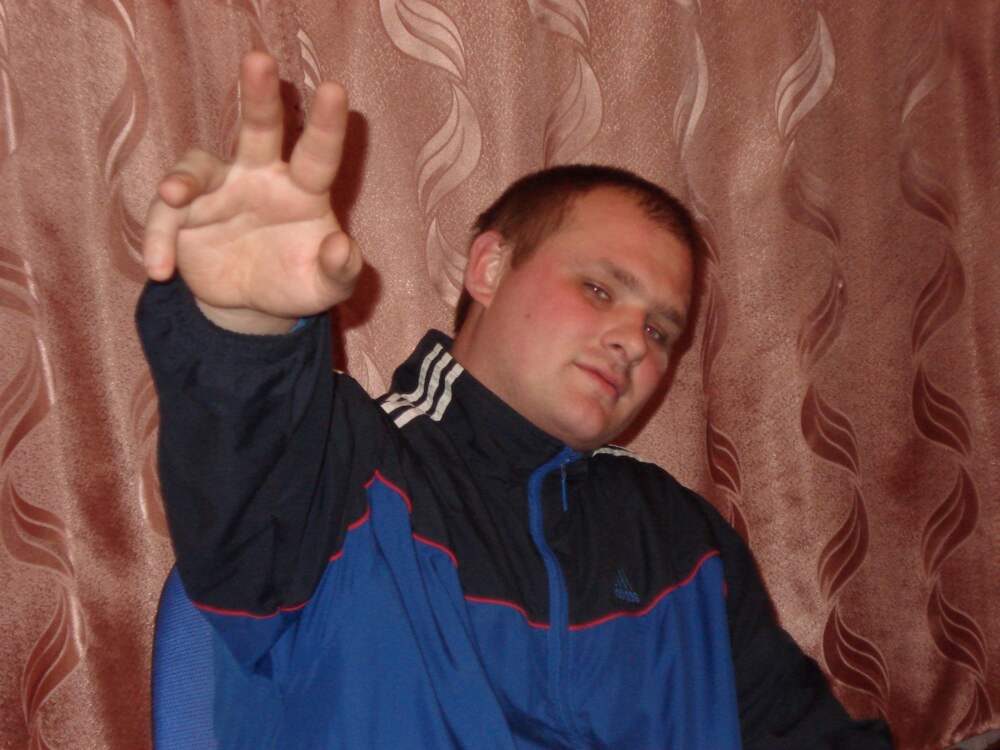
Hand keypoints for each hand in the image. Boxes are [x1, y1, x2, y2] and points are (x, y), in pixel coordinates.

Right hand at [143, 52, 360, 333]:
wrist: (252, 304)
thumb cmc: (298, 282)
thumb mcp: (327, 288)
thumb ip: (341, 271)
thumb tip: (342, 247)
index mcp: (304, 190)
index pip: (319, 153)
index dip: (326, 123)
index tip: (334, 88)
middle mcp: (261, 177)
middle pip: (259, 128)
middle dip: (259, 95)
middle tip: (259, 60)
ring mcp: (218, 190)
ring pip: (198, 167)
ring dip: (183, 179)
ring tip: (175, 196)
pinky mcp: (182, 213)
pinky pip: (166, 217)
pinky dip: (159, 240)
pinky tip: (161, 270)